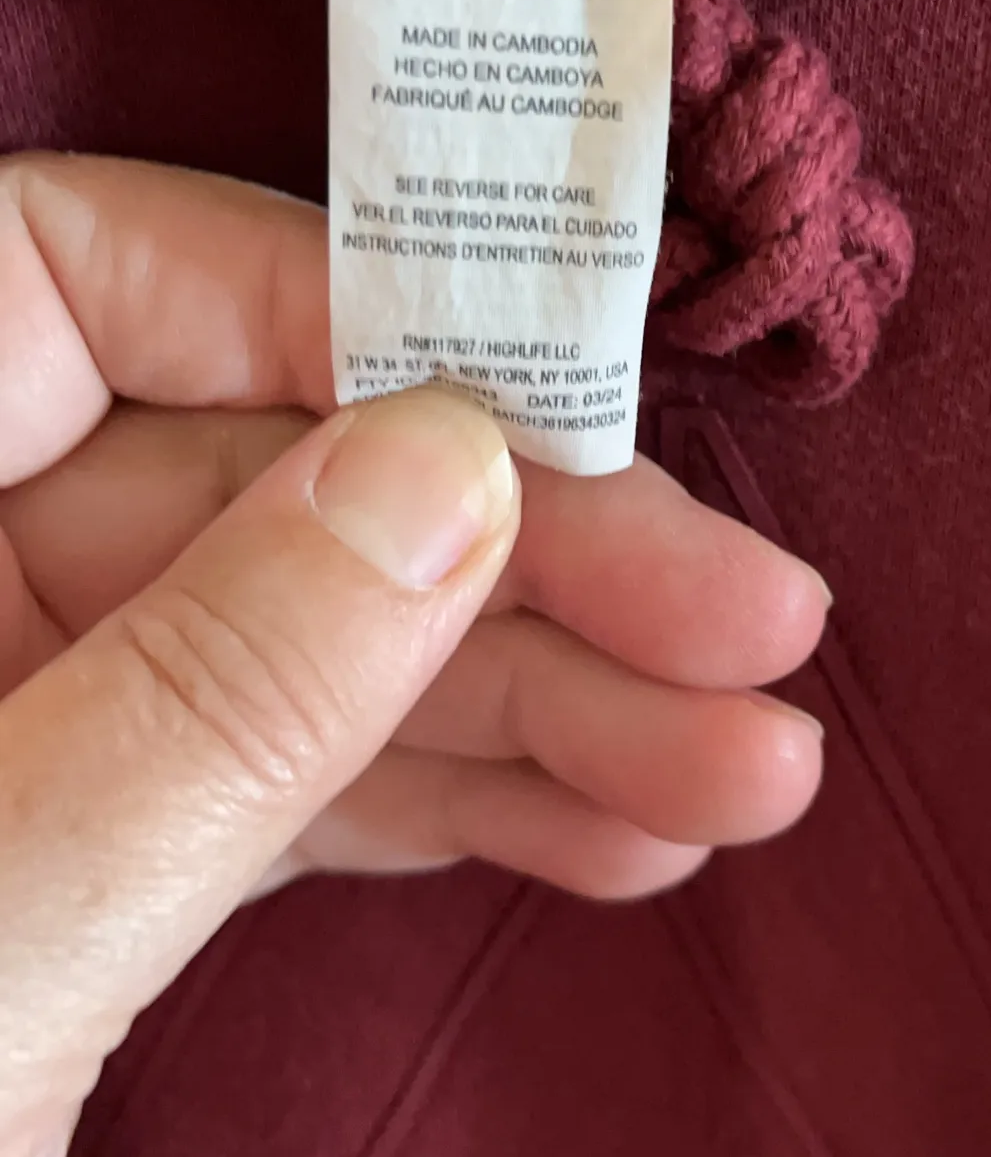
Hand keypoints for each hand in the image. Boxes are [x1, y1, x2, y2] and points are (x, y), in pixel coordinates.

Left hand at [0, 156, 827, 1156]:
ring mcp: (4, 731)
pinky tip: (621, 837)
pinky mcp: (72, 872)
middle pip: (250, 482)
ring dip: (537, 707)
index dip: (324, 314)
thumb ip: (207, 701)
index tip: (547, 408)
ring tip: (747, 767)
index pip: (75, 285)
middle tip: (750, 623)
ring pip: (298, 648)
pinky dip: (450, 814)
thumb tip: (448, 473)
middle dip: (516, 560)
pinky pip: (282, 789)